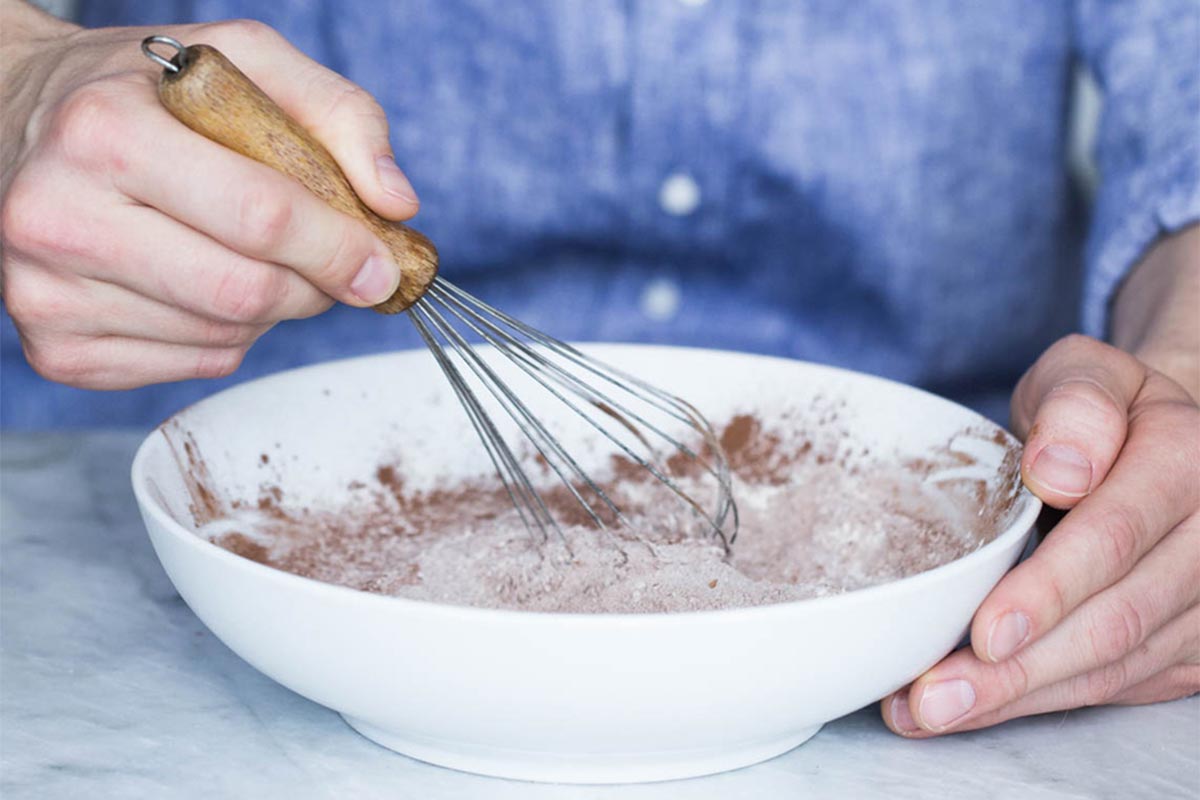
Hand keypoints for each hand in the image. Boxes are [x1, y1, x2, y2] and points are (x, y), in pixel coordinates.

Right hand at [1, 7, 418, 387]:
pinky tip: (201, 281)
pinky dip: (229, 336)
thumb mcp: (245, 59)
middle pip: (246, 293)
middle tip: (330, 262)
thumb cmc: (145, 92)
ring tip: (246, 252)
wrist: (21, 116)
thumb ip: (337, 112)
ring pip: (226, 337)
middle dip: (315, 285)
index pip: (259, 217)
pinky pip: (195, 364)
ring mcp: (45, 292)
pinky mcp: (56, 348)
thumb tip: (395, 201)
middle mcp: (59, 215)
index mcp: (106, 131)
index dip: (340, 249)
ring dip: (272, 308)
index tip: (383, 263)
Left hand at [882, 334, 1198, 735]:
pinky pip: (1118, 686)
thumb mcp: (1084, 374)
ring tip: (932, 711)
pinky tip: (975, 707)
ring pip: (1116, 667)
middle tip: (933, 697)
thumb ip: (1075, 404)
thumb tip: (1060, 468)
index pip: (1114, 538)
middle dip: (1018, 669)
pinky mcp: (1192, 648)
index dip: (1049, 591)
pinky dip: (1041, 701)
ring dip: (1020, 698)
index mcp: (1186, 461)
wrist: (1158, 443)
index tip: (985, 632)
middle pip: (1114, 621)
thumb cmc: (1099, 413)